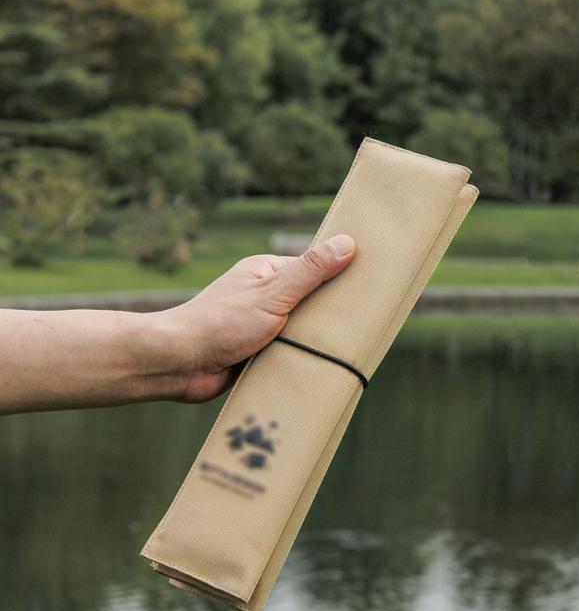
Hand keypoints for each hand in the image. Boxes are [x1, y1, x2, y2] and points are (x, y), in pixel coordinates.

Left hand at [162, 233, 355, 402]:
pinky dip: (296, 360)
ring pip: (299, 331)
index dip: (339, 276)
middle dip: (328, 314)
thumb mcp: (273, 292)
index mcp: (265, 273)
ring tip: (343, 349)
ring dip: (311, 342)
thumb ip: (310, 270)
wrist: (179, 363)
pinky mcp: (254, 354)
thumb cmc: (221, 322)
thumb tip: (347, 242)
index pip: (313, 269)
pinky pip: (285, 354)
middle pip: (309, 302)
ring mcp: (258, 326)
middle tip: (362, 324)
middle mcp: (262, 296)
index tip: (368, 286)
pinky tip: (316, 367)